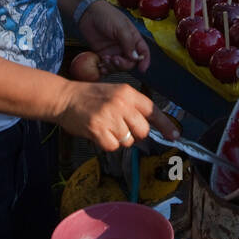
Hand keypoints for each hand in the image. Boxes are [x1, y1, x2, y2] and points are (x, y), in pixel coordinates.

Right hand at [55, 81, 180, 150]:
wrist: (64, 98)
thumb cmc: (90, 96)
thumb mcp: (114, 93)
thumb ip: (132, 107)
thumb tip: (150, 126)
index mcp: (127, 92)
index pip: (152, 110)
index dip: (165, 125)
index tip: (174, 135)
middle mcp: (121, 104)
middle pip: (142, 130)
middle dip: (134, 133)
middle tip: (120, 126)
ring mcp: (110, 117)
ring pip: (128, 140)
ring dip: (118, 138)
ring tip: (105, 126)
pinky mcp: (98, 130)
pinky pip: (113, 146)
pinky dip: (107, 143)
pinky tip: (98, 132)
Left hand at [78, 0, 150, 73]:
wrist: (88, 13)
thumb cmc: (107, 15)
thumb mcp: (121, 28)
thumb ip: (129, 43)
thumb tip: (135, 58)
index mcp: (133, 38)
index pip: (143, 52)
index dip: (144, 61)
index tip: (142, 69)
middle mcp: (125, 46)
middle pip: (130, 62)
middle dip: (124, 64)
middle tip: (115, 59)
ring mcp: (114, 51)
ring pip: (118, 66)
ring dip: (113, 67)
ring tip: (105, 59)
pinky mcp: (103, 54)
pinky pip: (107, 66)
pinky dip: (105, 69)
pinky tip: (101, 66)